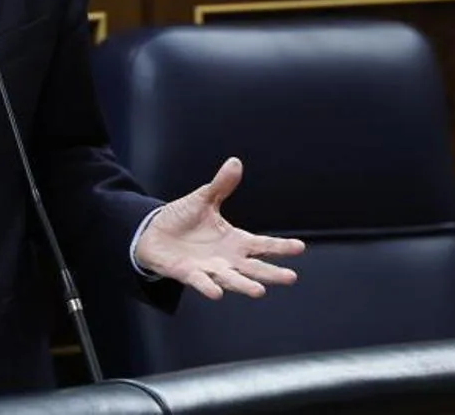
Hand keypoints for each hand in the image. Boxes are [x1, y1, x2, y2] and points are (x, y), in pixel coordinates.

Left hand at [134, 157, 305, 299]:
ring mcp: (210, 269)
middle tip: (290, 277)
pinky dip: (208, 287)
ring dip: (244, 286)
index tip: (300, 246)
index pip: (263, 244)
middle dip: (272, 274)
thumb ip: (221, 185)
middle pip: (254, 268)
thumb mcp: (204, 199)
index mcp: (235, 241)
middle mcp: (228, 259)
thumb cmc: (183, 219)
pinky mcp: (190, 274)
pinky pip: (201, 282)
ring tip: (259, 291)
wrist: (154, 232)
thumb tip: (235, 162)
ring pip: (232, 280)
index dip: (281, 246)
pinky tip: (217, 292)